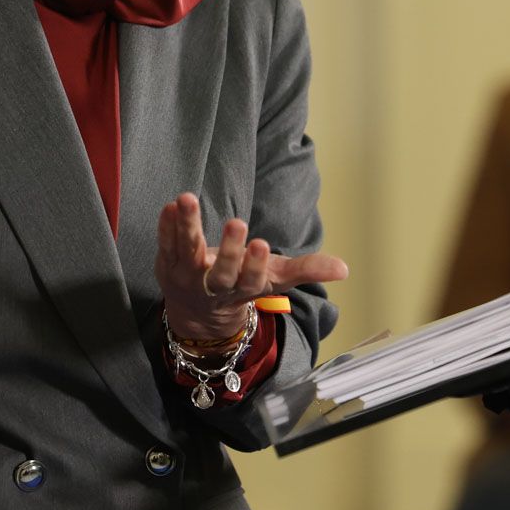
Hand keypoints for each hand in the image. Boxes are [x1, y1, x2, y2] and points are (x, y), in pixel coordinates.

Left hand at [155, 192, 347, 341]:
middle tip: (237, 223)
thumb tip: (345, 269)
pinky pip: (165, 244)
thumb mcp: (274, 278)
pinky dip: (166, 226)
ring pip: (187, 251)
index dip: (255, 265)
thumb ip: (306, 269)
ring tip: (187, 199)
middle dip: (229, 250)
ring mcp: (188, 275)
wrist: (198, 311)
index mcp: (243, 289)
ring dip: (187, 226)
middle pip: (222, 273)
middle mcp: (214, 286)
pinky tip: (170, 205)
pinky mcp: (167, 263)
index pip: (251, 281)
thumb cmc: (241, 284)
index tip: (261, 244)